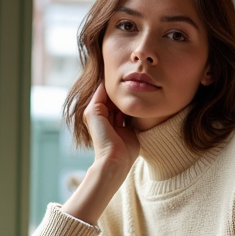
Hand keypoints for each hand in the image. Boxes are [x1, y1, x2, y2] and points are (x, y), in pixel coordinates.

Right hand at [61, 85, 138, 224]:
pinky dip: (111, 84)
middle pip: (114, 97)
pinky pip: (101, 91)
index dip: (129, 95)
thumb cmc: (125, 151)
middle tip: (137, 76)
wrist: (115, 160)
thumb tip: (140, 107)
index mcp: (108, 122)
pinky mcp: (92, 111)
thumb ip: (130, 119)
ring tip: (131, 75)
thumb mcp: (130, 131)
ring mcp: (94, 113)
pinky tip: (124, 79)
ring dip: (119, 84)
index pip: (119, 104)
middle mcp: (99, 116)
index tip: (141, 86)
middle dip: (124, 88)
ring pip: (108, 93)